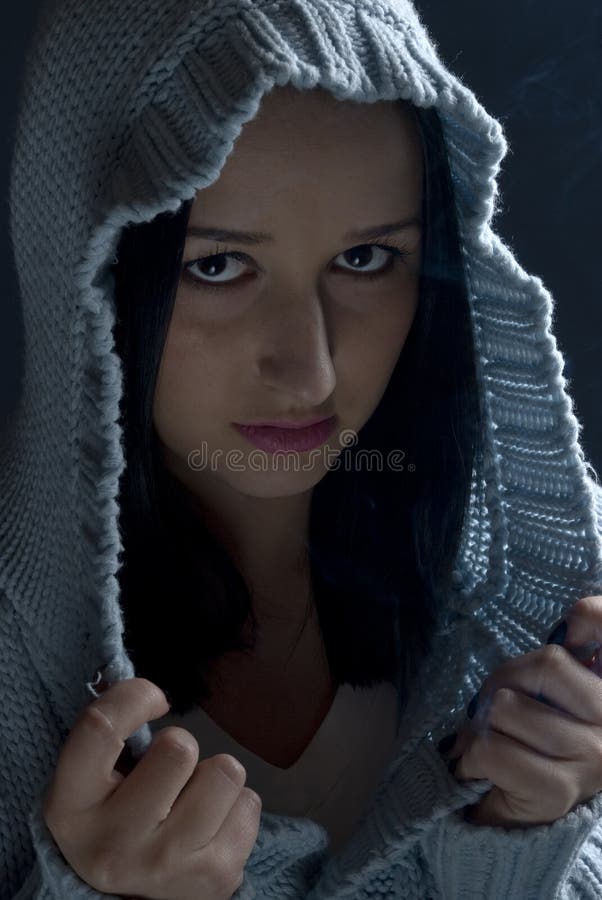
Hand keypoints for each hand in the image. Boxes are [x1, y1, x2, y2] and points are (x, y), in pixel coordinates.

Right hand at [43, 677, 261, 899]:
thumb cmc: (112, 817)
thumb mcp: (89, 779)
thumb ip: (111, 733)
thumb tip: (148, 686)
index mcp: (71, 808)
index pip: (102, 727)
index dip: (136, 696)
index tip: (154, 698)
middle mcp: (114, 844)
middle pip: (179, 747)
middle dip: (182, 747)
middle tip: (170, 772)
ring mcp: (166, 866)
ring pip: (225, 772)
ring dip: (213, 777)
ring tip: (192, 798)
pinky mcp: (214, 878)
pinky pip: (250, 803)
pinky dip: (234, 806)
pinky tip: (209, 826)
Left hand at [444, 595, 601, 827]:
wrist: (517, 822)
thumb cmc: (529, 744)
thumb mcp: (547, 695)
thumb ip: (558, 661)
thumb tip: (570, 624)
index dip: (591, 616)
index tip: (570, 628)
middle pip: (546, 663)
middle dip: (503, 682)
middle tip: (492, 709)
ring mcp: (593, 758)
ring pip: (509, 705)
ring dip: (482, 724)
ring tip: (488, 741)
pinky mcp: (557, 790)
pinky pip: (492, 748)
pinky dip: (470, 756)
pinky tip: (479, 768)